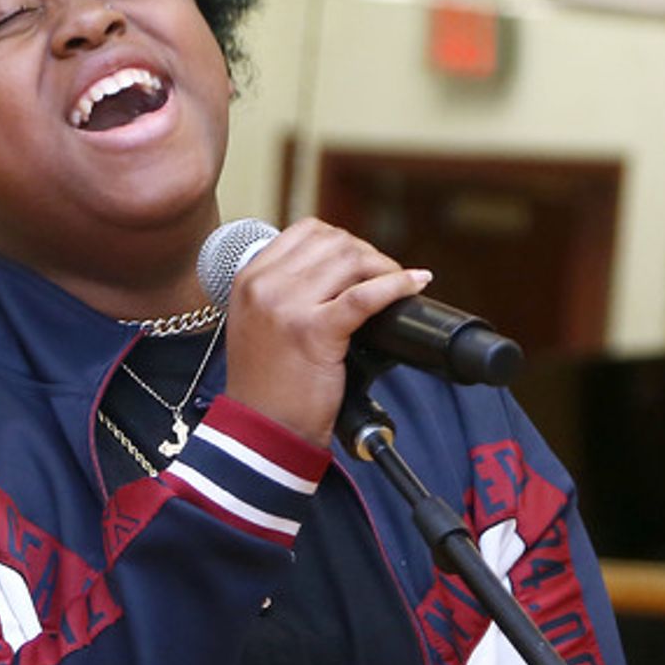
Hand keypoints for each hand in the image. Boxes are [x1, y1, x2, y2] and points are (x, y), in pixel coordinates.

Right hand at [222, 218, 431, 448]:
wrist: (262, 432)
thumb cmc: (267, 387)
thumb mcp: (259, 324)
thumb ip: (286, 292)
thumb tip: (342, 269)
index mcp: (249, 279)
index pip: (306, 232)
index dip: (344, 242)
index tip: (361, 263)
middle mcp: (265, 286)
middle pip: (333, 242)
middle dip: (368, 255)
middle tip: (385, 277)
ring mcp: (287, 307)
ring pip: (351, 260)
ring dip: (383, 268)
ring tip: (398, 285)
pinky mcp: (315, 332)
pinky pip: (366, 295)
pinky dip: (397, 285)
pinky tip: (415, 283)